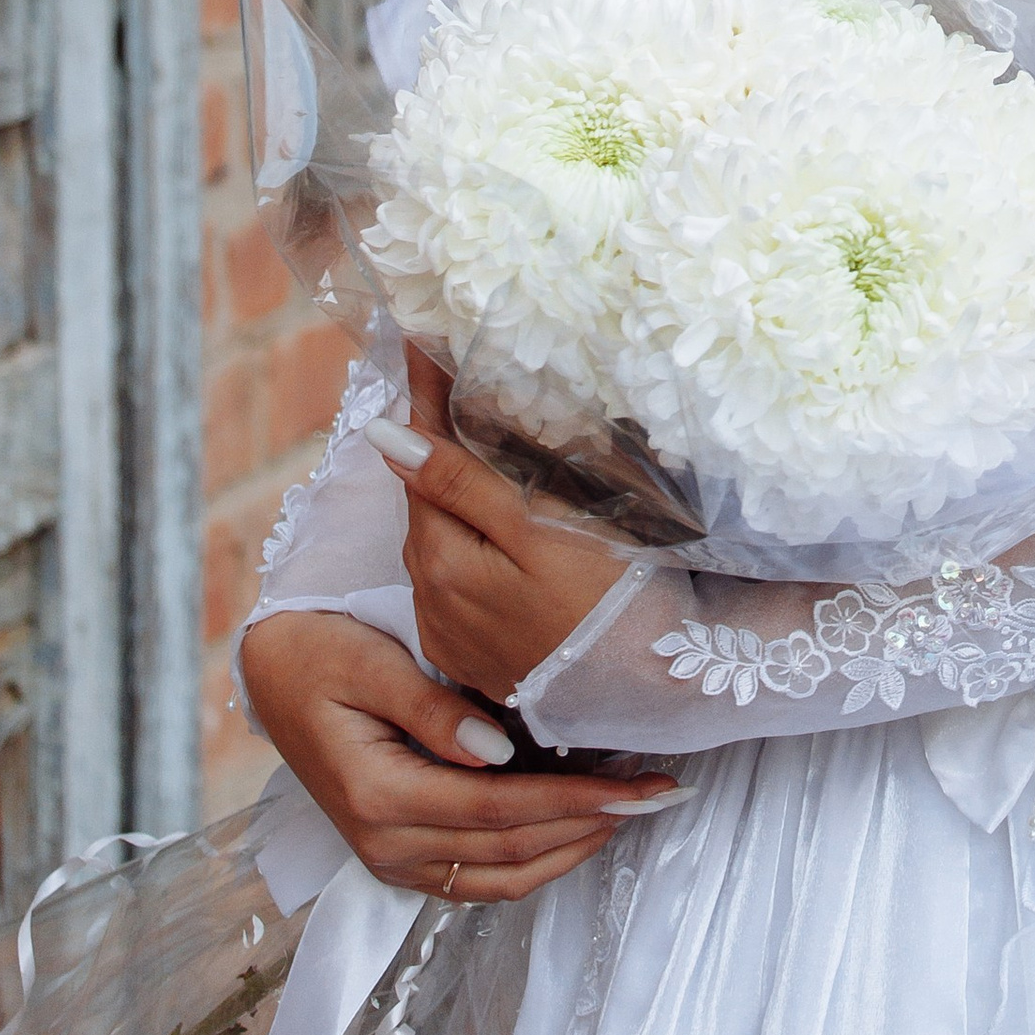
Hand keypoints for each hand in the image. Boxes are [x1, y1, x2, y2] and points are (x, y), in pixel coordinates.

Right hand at [239, 611, 671, 900]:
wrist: (270, 673)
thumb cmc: (318, 654)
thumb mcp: (370, 664)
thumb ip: (432, 710)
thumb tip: (497, 751)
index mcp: (380, 797)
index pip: (500, 811)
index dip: (575, 800)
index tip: (637, 782)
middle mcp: (386, 845)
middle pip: (509, 852)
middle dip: (591, 825)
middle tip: (660, 794)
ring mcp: (391, 858)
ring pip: (499, 879)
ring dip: (570, 849)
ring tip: (631, 809)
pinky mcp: (400, 853)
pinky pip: (477, 877)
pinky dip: (533, 859)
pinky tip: (574, 827)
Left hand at [374, 357, 637, 700]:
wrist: (649, 689)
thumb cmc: (607, 599)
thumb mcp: (538, 529)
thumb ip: (461, 484)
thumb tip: (385, 435)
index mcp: (439, 561)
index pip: (417, 462)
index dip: (421, 403)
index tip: (414, 345)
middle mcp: (429, 603)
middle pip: (423, 506)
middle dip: (431, 451)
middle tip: (444, 387)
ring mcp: (449, 637)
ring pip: (435, 548)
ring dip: (447, 503)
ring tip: (470, 455)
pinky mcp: (472, 660)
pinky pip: (452, 589)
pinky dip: (463, 552)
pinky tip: (490, 539)